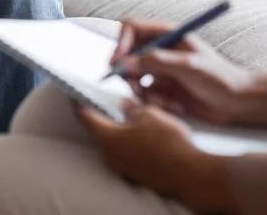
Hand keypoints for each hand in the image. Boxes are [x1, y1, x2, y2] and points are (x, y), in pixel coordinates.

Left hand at [76, 102, 227, 208]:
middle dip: (102, 114)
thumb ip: (132, 108)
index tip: (75, 92)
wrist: (190, 175)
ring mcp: (122, 167)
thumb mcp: (149, 114)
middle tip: (108, 100)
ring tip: (130, 115)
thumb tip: (124, 107)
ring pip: (113, 141)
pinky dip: (129, 140)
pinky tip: (142, 133)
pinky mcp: (135, 173)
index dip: (78, 101)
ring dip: (118, 128)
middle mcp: (109, 155)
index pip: (83, 116)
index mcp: (107, 138)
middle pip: (98, 129)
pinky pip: (125, 152)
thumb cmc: (168, 142)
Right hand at [111, 19, 253, 124]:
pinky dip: (155, 102)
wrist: (239, 103)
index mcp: (167, 35)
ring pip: (133, 77)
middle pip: (127, 53)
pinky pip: (145, 95)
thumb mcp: (189, 66)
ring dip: (143, 90)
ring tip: (163, 99)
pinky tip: (175, 106)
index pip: (132, 29)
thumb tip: (125, 63)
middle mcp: (160, 51)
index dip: (121, 42)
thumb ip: (156, 62)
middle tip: (136, 85)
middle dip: (128, 72)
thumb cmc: (221, 78)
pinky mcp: (163, 90)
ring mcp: (161, 71)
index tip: (118, 61)